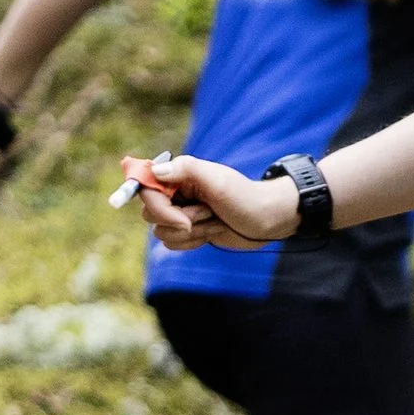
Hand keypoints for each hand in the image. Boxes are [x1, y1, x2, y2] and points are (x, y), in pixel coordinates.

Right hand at [124, 153, 300, 250]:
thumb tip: (155, 170)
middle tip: (208, 213)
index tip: (173, 217)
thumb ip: (186, 170)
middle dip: (180, 220)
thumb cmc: (245, 197)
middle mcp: (175, 192)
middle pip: (150, 214)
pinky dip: (193, 242)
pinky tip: (213, 231)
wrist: (267, 220)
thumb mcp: (218, 181)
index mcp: (179, 174)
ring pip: (161, 233)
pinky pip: (172, 244)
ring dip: (192, 232)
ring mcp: (180, 213)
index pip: (145, 189)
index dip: (156, 206)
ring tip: (215, 220)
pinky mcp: (187, 231)